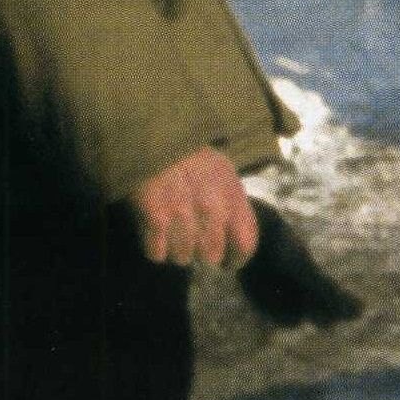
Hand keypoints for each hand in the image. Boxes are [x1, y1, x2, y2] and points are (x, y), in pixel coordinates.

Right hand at [125, 146, 258, 272]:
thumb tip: (234, 236)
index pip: (246, 243)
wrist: (153, 136)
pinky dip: (154, 248)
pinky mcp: (156, 217)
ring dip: (175, 251)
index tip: (228, 263)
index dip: (236, 259)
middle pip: (211, 256)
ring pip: (183, 257)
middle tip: (190, 244)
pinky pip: (157, 252)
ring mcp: (184, 214)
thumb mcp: (223, 173)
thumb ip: (232, 204)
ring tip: (170, 235)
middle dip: (201, 255)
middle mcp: (213, 209)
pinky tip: (153, 233)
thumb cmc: (189, 155)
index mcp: (233, 197)